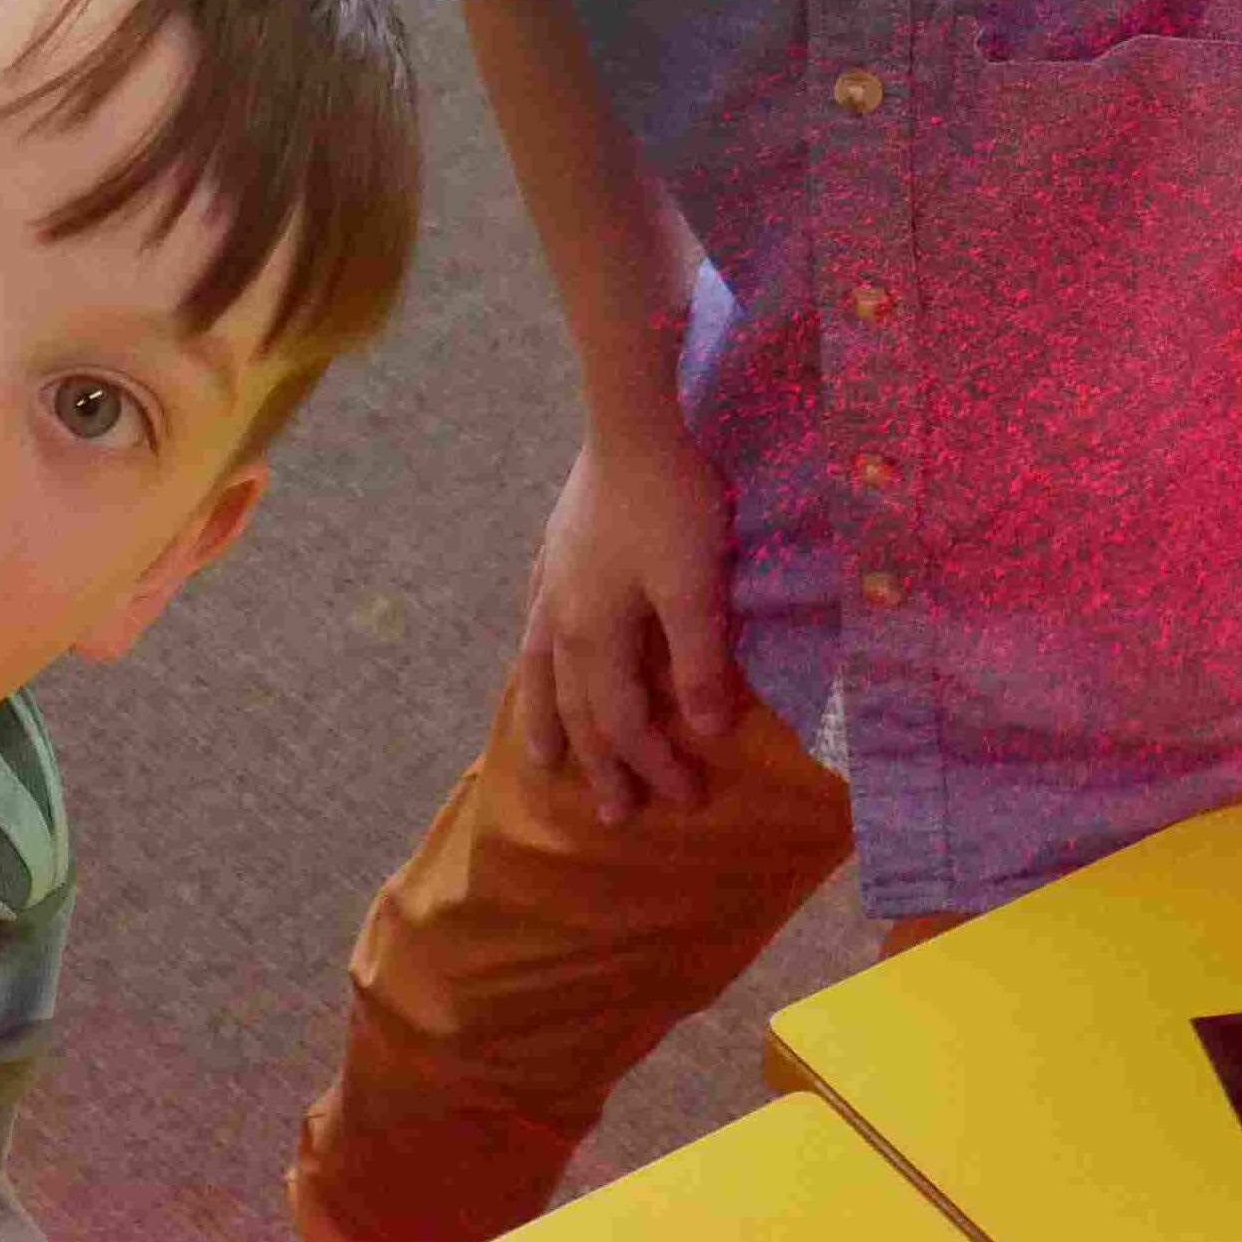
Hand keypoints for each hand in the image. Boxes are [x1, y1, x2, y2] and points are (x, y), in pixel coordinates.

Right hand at [512, 425, 737, 823]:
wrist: (632, 426)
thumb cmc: (670, 504)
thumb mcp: (695, 586)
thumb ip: (698, 661)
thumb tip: (705, 732)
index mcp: (594, 635)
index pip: (623, 722)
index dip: (653, 766)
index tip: (688, 800)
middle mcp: (560, 620)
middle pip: (575, 710)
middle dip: (598, 765)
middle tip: (613, 816)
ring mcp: (551, 585)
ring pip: (540, 674)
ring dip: (545, 723)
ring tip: (544, 761)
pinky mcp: (554, 554)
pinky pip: (536, 630)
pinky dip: (537, 664)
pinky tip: (539, 659)